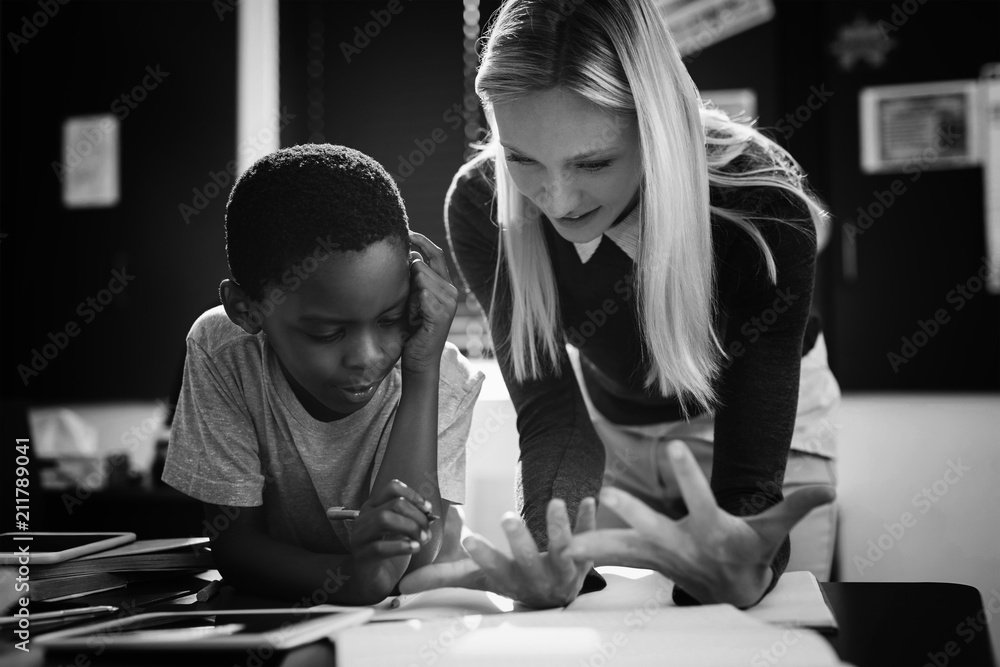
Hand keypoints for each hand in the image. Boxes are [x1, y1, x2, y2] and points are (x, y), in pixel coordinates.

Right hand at [349, 479, 432, 560]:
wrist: (374, 582)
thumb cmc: (390, 554)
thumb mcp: (403, 532)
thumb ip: (414, 520)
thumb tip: (431, 514)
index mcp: (374, 507)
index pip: (392, 487)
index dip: (413, 495)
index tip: (428, 509)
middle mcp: (364, 517)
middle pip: (394, 503)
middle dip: (417, 516)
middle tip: (427, 531)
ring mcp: (360, 536)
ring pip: (384, 519)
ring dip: (410, 528)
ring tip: (422, 540)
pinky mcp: (361, 555)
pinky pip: (379, 547)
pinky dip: (401, 546)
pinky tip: (414, 548)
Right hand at [399, 498, 595, 608]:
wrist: (555, 595)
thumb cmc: (511, 580)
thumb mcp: (478, 579)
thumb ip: (443, 578)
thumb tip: (401, 588)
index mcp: (509, 580)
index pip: (492, 570)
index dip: (483, 556)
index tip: (469, 539)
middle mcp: (537, 577)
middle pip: (528, 560)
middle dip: (519, 541)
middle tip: (508, 517)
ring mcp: (564, 568)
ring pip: (564, 550)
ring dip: (560, 528)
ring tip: (554, 502)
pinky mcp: (585, 556)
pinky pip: (591, 539)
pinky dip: (590, 521)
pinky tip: (589, 499)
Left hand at [402, 231, 457, 374]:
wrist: (419, 359)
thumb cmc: (413, 330)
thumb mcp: (413, 298)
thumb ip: (415, 278)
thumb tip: (410, 254)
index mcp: (445, 284)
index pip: (435, 253)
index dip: (421, 240)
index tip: (406, 231)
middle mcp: (451, 290)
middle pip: (421, 264)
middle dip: (408, 280)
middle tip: (409, 305)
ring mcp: (448, 302)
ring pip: (419, 277)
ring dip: (408, 296)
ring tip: (412, 314)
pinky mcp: (441, 314)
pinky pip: (421, 294)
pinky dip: (412, 306)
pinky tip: (414, 320)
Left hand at [564, 441, 835, 607]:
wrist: (730, 592)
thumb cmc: (749, 553)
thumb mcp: (773, 532)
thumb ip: (796, 508)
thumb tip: (832, 491)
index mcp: (712, 532)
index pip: (700, 499)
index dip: (689, 476)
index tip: (675, 447)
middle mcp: (682, 545)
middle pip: (654, 527)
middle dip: (632, 511)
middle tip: (608, 492)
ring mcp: (660, 556)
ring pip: (626, 549)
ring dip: (598, 544)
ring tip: (567, 543)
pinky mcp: (646, 560)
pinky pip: (615, 555)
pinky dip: (592, 552)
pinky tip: (564, 548)